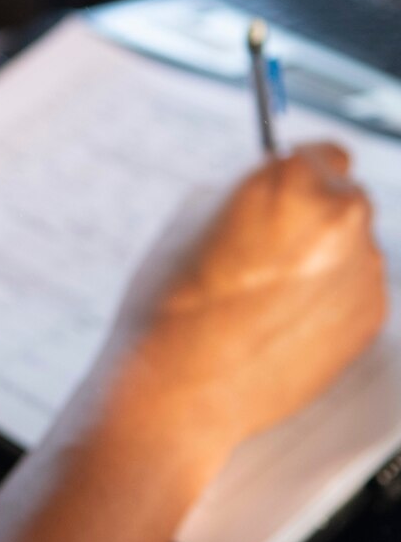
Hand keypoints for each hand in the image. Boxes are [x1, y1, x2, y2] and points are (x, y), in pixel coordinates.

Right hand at [127, 142, 387, 447]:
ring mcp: (362, 269)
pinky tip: (279, 324)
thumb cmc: (171, 306)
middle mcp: (340, 216)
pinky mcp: (370, 318)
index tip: (282, 193)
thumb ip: (244, 194)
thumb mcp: (189, 222)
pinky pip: (355, 292)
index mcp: (290, 180)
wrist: (180, 389)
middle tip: (265, 252)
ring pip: (351, 248)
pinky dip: (327, 302)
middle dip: (311, 218)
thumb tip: (270, 191)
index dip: (297, 174)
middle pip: (344, 198)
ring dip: (322, 261)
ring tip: (264, 298)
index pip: (324, 152)